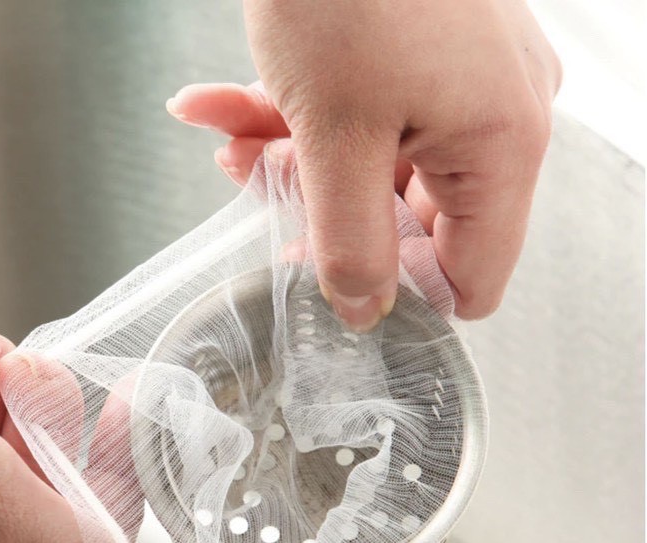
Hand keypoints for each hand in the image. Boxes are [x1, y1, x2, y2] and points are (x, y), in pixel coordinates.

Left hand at [167, 0, 560, 327]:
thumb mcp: (337, 138)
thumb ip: (350, 243)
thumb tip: (364, 311)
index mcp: (501, 146)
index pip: (471, 276)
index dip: (397, 296)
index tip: (327, 281)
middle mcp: (494, 115)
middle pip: (407, 223)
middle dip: (323, 216)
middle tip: (265, 195)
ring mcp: (455, 79)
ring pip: (369, 169)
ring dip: (290, 165)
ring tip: (231, 144)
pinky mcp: (415, 52)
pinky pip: (356, 115)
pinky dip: (288, 119)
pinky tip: (219, 109)